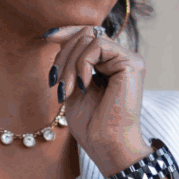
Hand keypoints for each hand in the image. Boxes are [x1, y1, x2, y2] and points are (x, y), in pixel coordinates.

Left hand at [45, 26, 151, 175]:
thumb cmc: (92, 125)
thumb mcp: (73, 86)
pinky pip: (97, 45)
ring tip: (68, 91)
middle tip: (58, 86)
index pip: (87, 35)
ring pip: (89, 38)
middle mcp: (122, 59)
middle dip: (63, 57)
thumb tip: (57, 37)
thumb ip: (70, 62)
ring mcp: (129, 60)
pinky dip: (82, 64)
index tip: (46, 37)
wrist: (107, 146)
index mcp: (110, 64)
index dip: (66, 32)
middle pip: (84, 34)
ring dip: (69, 64)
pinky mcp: (132, 63)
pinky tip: (83, 85)